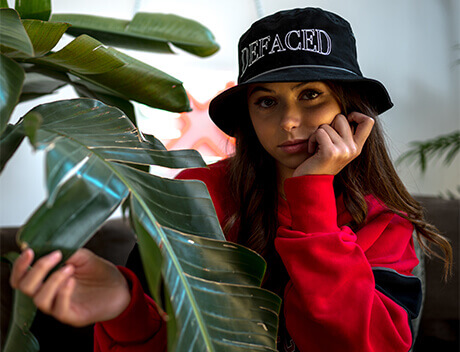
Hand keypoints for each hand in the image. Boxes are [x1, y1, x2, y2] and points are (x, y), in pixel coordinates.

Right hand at [10, 248, 130, 326]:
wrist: (122, 287)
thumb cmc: (100, 273)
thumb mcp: (83, 257)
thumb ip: (67, 251)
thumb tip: (48, 245)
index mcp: (47, 280)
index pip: (21, 277)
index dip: (20, 265)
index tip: (30, 251)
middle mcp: (49, 294)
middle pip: (25, 287)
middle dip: (37, 269)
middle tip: (55, 256)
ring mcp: (59, 306)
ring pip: (39, 299)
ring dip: (52, 280)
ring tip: (69, 267)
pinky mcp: (72, 316)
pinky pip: (59, 309)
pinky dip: (63, 292)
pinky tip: (72, 280)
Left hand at [292, 112, 373, 176]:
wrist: (311, 183)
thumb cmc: (321, 164)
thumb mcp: (339, 150)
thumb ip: (346, 135)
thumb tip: (347, 116)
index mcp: (357, 147)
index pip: (368, 121)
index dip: (356, 115)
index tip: (343, 122)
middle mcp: (353, 149)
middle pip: (341, 118)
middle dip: (328, 125)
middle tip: (324, 140)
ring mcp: (343, 151)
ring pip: (327, 125)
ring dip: (317, 135)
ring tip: (317, 148)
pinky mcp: (330, 152)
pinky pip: (319, 132)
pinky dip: (312, 139)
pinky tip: (312, 151)